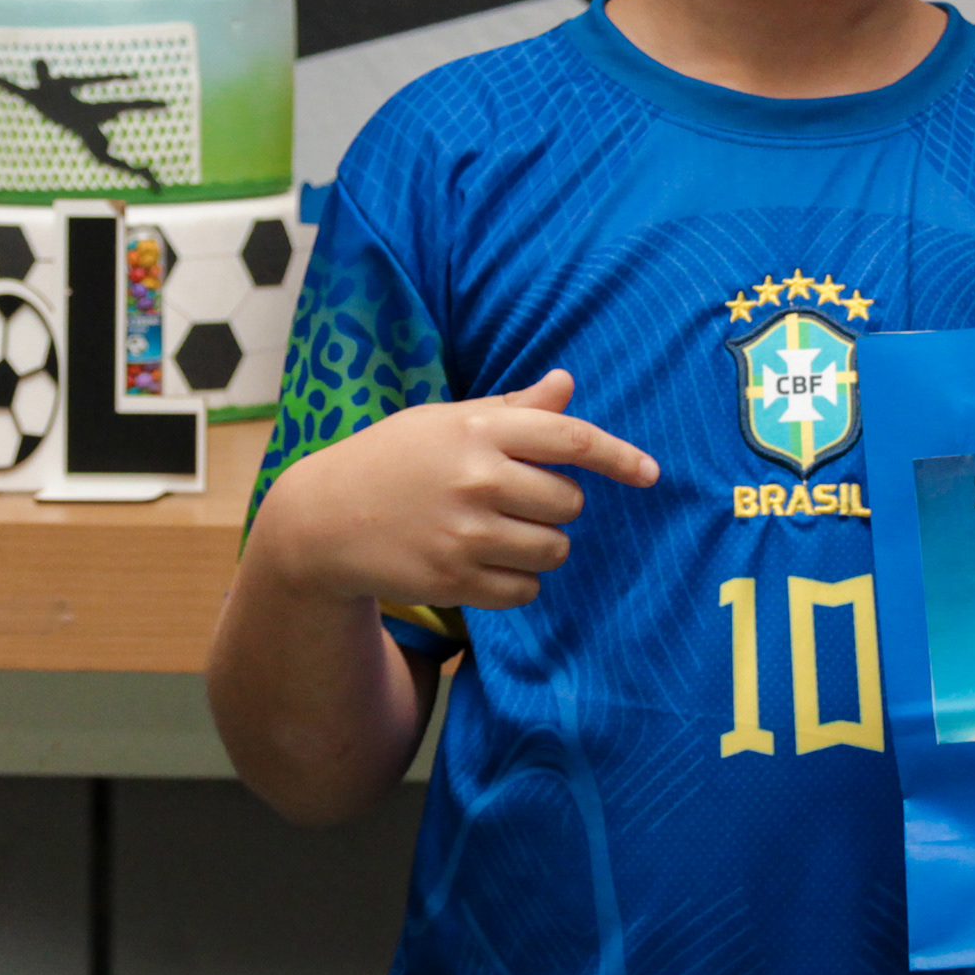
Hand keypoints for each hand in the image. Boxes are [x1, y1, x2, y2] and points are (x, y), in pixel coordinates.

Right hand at [250, 370, 660, 612]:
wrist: (324, 519)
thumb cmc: (393, 459)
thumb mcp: (446, 421)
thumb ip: (512, 409)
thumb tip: (567, 383)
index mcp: (477, 430)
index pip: (571, 439)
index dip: (620, 457)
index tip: (651, 473)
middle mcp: (476, 479)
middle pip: (569, 502)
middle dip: (557, 506)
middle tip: (517, 500)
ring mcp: (465, 533)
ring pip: (553, 551)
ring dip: (540, 546)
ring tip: (498, 532)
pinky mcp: (455, 580)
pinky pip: (526, 590)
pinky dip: (518, 582)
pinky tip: (484, 563)